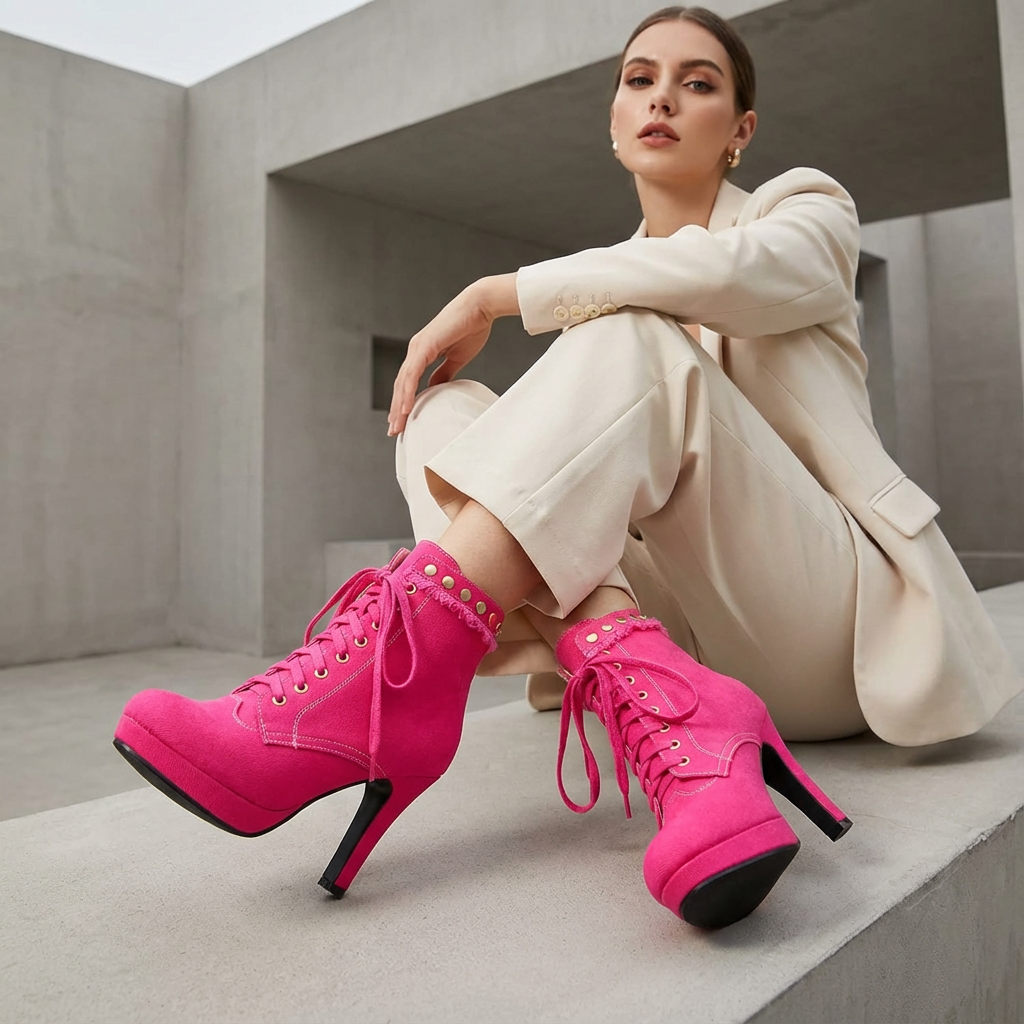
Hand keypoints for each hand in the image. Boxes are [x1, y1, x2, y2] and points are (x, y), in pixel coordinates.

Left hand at [387, 273, 518, 435]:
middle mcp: (415, 350)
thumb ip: (444, 373)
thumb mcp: (456, 358)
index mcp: (422, 352)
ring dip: (398, 406)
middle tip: (394, 430)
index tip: (402, 421)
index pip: (407, 382)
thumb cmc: (471, 328)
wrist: (480, 307)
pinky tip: (404, 408)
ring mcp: (418, 347)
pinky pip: (412, 375)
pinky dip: (407, 393)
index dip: (403, 402)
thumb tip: (435, 388)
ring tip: (397, 426)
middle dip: (396, 409)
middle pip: (400, 385)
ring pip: (402, 382)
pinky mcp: (424, 346)